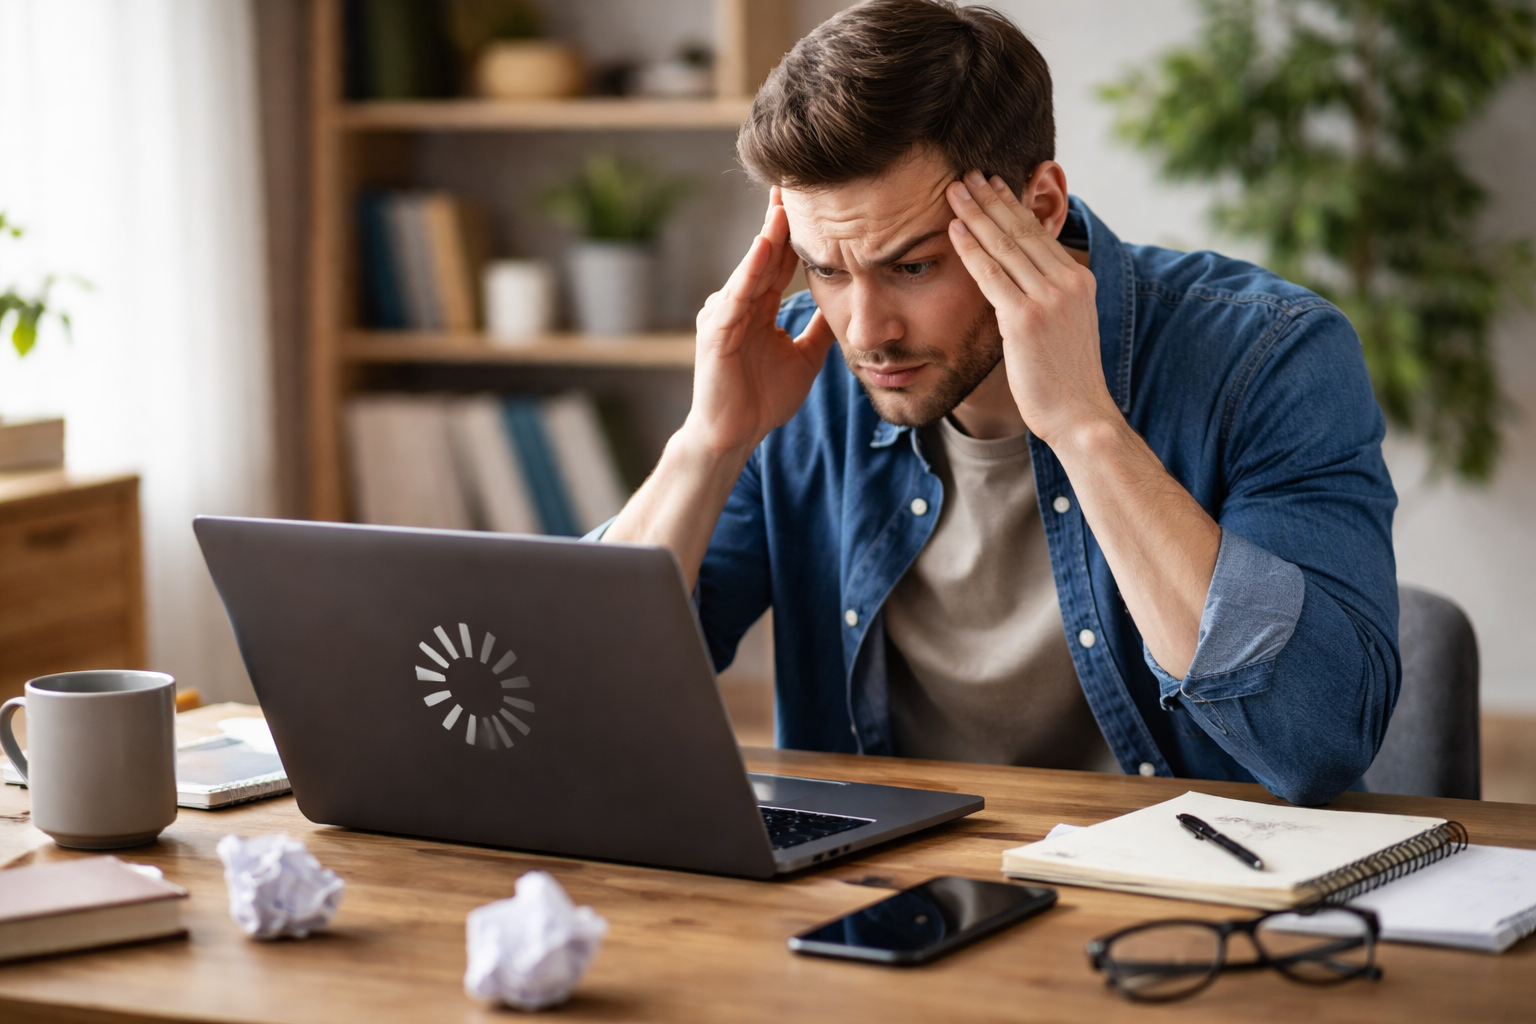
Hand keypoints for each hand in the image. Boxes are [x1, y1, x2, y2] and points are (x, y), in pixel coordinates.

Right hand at [682, 188, 835, 456]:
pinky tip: (764, 247)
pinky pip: (735, 296)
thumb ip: (820, 330)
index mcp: (759, 308)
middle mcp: (738, 303)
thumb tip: (846, 305)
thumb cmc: (762, 400)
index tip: (817, 198)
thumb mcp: (806, 358)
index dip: (798, 231)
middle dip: (779, 218)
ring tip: (784, 204)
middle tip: (795, 178)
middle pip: (764, 253)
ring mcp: (723, 315)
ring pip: (750, 268)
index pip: (781, 260)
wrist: (734, 436)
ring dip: (768, 236)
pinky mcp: (715, 333)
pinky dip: (749, 271)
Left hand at [945, 172, 1118, 446]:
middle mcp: (1067, 282)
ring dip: (975, 214)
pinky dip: (971, 248)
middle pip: (1021, 230)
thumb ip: (1045, 301)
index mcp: (1078, 281)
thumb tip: (1016, 287)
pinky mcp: (1026, 319)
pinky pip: (991, 275)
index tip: (991, 185)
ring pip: (1005, 245)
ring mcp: (1048, 299)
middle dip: (991, 199)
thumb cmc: (1065, 380)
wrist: (1081, 416)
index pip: (1039, 234)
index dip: (1012, 206)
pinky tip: (953, 229)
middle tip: (966, 174)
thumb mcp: (1064, 329)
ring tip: (953, 190)